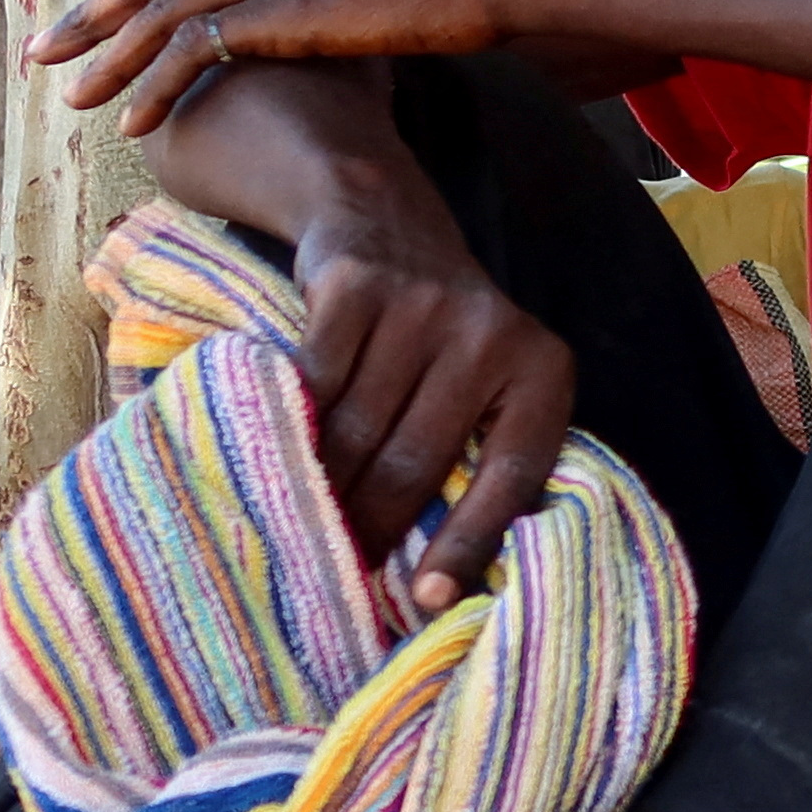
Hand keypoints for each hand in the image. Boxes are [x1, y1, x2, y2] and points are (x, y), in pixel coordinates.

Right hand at [285, 181, 575, 610]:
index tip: (423, 599)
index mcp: (541, 371)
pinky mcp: (356, 287)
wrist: (379, 212)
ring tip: (295, 528)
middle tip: (333, 572)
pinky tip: (270, 455)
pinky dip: (291, 425)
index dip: (467, 544)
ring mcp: (423, 308)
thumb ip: (478, 454)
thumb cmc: (437, 330)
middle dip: (369, 526)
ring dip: (321, 487)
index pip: (511, 477)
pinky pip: (315, 383)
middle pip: (416, 463)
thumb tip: (436, 583)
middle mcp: (491, 337)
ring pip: (358, 432)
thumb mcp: (486, 382)